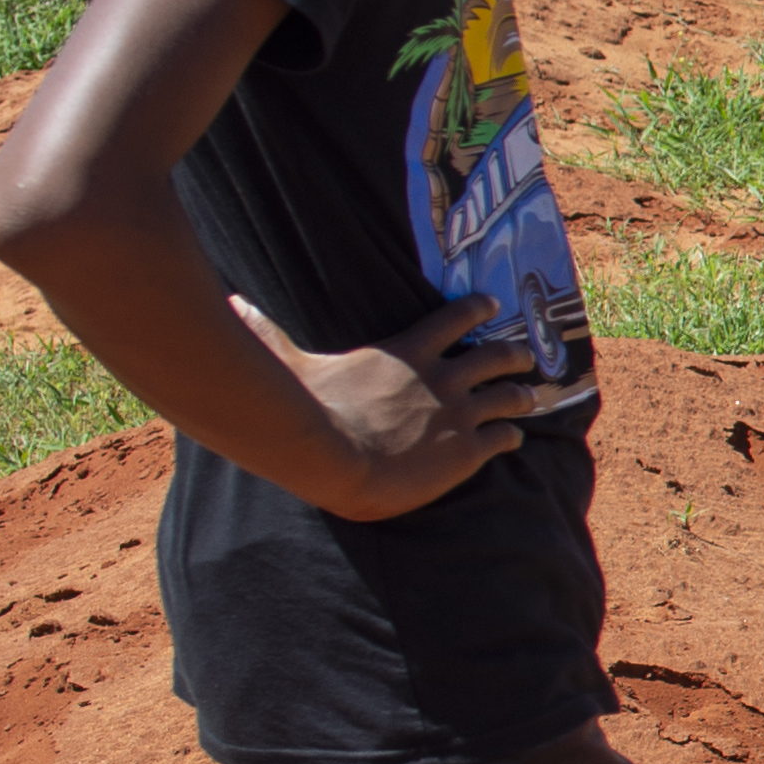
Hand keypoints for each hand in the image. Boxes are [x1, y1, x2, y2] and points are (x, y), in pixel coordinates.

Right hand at [249, 294, 538, 519]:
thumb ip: (270, 335)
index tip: (489, 304)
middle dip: (513, 354)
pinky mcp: (467, 451)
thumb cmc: (313, 412)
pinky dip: (511, 436)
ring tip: (532, 394)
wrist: (338, 459)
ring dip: (522, 393)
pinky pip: (502, 438)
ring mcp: (459, 414)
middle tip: (525, 354)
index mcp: (407, 353)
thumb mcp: (291, 364)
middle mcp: (442, 378)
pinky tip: (514, 439)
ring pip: (509, 396)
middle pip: (494, 355)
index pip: (453, 318)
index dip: (476, 308)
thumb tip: (231, 304)